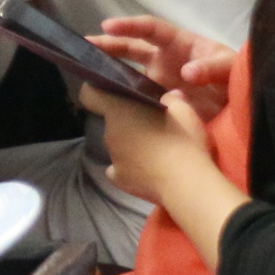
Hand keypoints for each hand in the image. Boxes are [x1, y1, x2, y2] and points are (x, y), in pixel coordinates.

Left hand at [89, 85, 217, 202]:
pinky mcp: (118, 179)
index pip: (89, 94)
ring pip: (118, 145)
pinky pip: (119, 169)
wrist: (185, 183)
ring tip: (156, 152)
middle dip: (127, 122)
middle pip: (112, 122)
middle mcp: (109, 132)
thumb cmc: (182, 140)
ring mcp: (112, 157)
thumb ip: (171, 99)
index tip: (109, 93)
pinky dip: (130, 168)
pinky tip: (148, 171)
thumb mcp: (184, 111)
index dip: (96, 91)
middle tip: (152, 126)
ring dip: (131, 145)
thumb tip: (168, 97)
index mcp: (119, 110)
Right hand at [90, 14, 236, 117]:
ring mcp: (162, 82)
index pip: (151, 29)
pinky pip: (138, 98)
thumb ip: (211, 68)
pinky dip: (123, 97)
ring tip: (87, 72)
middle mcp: (165, 60)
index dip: (130, 25)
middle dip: (109, 45)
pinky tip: (107, 101)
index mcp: (180, 43)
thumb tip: (185, 74)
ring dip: (110, 71)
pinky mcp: (161, 103)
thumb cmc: (238, 78)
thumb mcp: (230, 67)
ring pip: (130, 72)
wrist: (245, 110)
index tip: (108, 26)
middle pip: (132, 48)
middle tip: (85, 46)